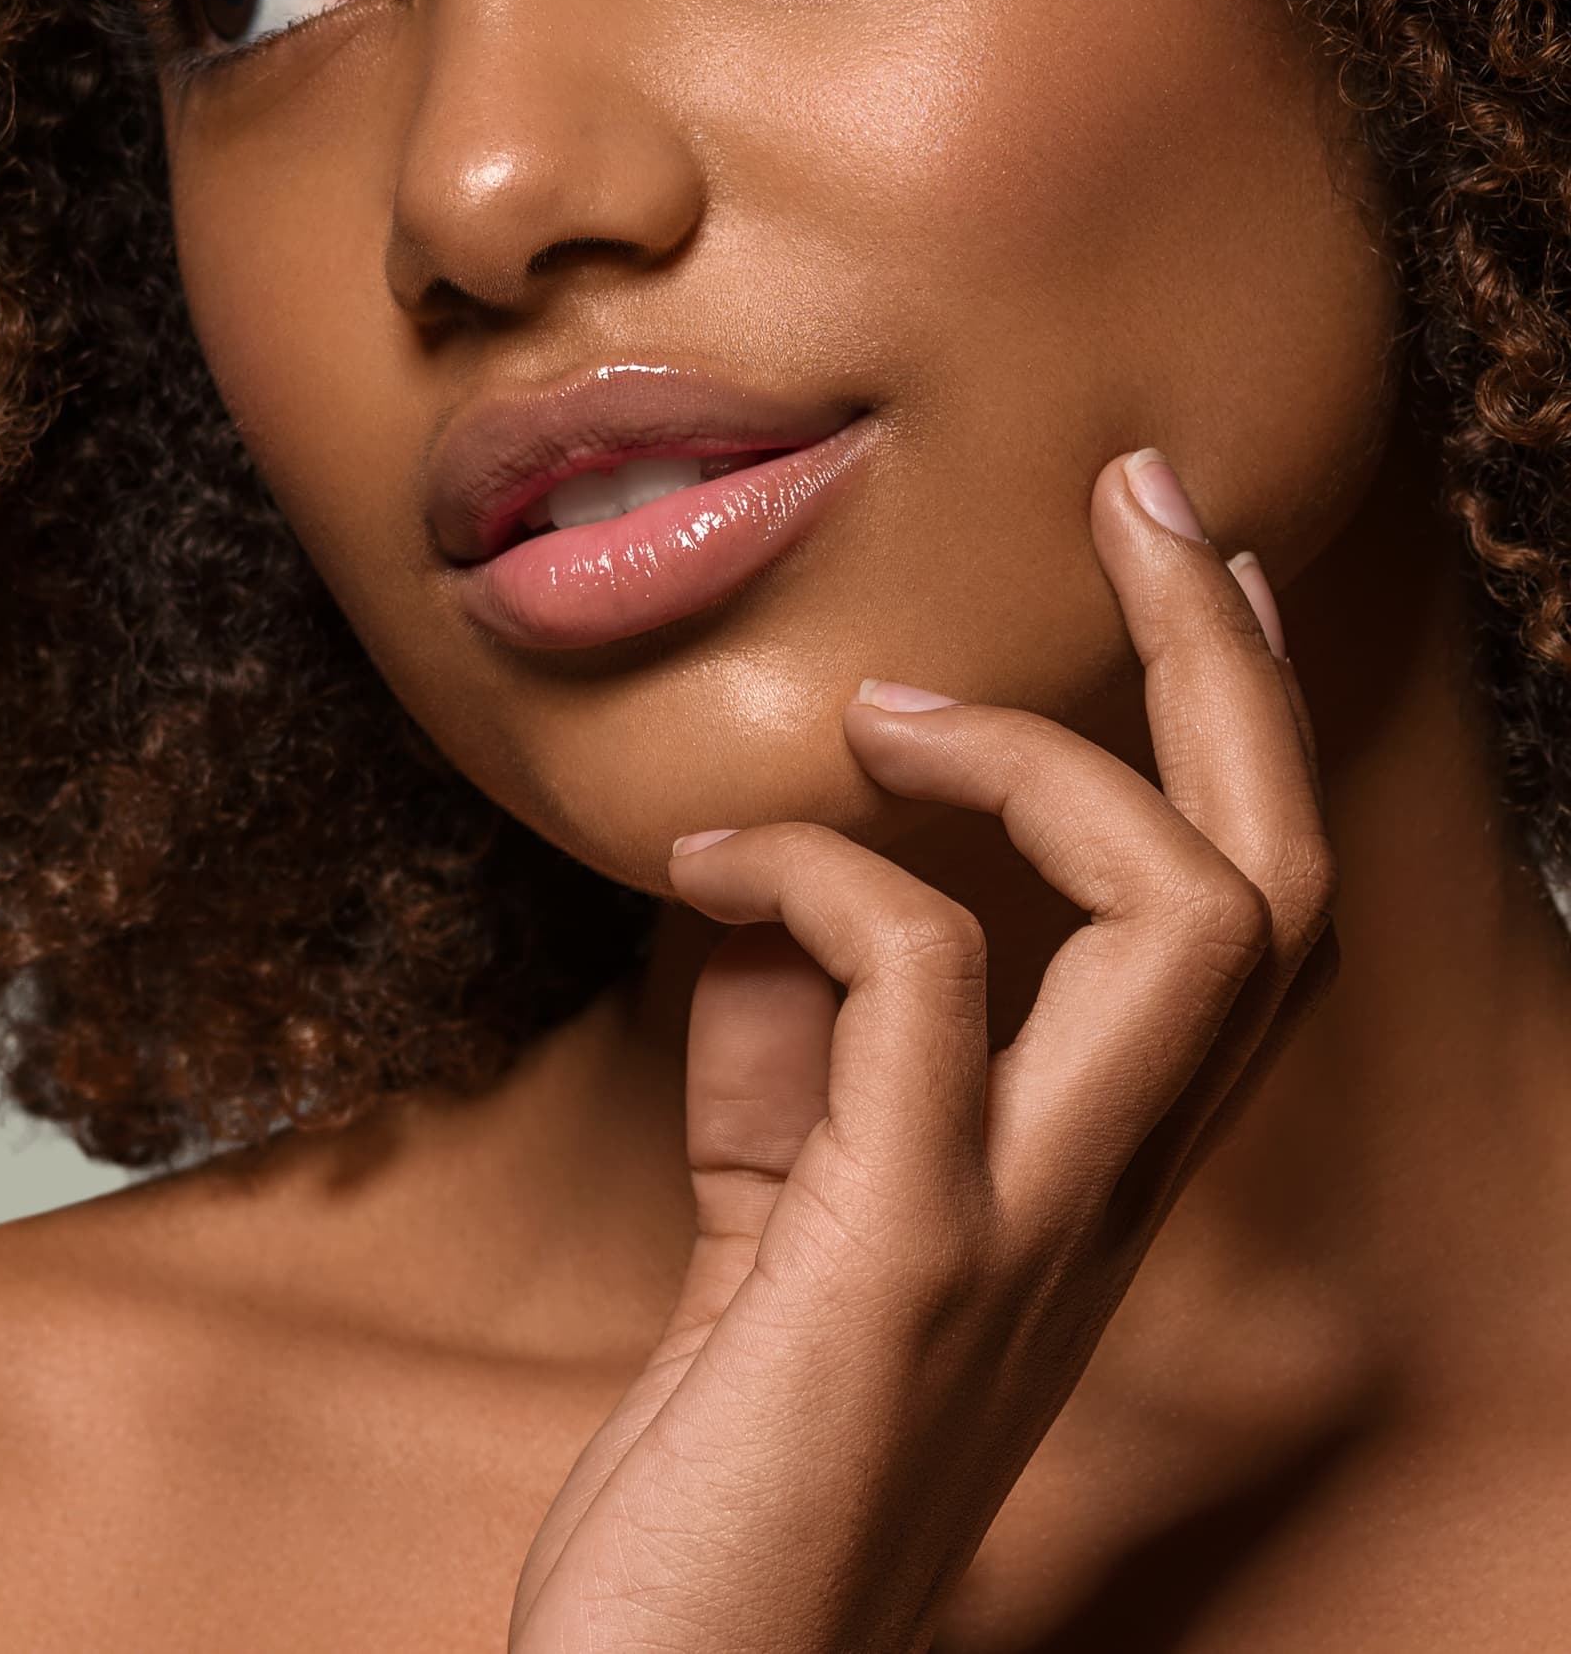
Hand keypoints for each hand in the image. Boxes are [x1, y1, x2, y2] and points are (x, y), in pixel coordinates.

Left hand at [506, 449, 1335, 1653]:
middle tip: (1144, 492)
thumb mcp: (764, 1229)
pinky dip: (818, 877)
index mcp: (1083, 1185)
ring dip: (1044, 762)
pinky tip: (700, 873)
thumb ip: (792, 1063)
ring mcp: (1016, 1233)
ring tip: (886, 711)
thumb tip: (772, 882)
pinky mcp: (895, 1266)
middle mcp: (1100, 1205)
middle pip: (1270, 887)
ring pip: (1195, 930)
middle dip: (1225, 664)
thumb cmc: (718, 1478)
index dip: (1220, 724)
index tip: (1163, 552)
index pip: (1231, 924)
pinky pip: (922, 990)